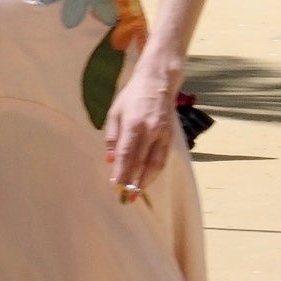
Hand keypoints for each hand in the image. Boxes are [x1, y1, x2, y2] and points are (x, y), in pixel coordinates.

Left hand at [102, 57, 185, 199]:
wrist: (157, 82)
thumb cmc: (131, 97)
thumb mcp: (114, 112)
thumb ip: (112, 137)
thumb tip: (109, 160)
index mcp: (133, 124)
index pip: (126, 154)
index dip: (121, 172)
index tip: (115, 186)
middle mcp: (150, 131)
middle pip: (141, 162)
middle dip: (133, 182)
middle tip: (126, 198)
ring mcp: (163, 134)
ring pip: (155, 164)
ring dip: (146, 181)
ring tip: (136, 194)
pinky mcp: (171, 136)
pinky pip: (163, 158)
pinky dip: (155, 172)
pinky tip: (147, 180)